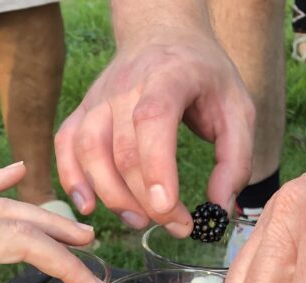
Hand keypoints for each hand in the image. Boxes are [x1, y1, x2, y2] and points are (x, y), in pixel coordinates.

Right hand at [55, 30, 253, 236]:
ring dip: (111, 195)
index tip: (171, 209)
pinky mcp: (84, 109)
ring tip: (139, 221)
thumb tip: (220, 209)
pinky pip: (66, 145)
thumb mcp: (239, 109)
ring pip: (90, 151)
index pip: (153, 120)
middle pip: (123, 150)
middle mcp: (126, 86)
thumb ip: (235, 160)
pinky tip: (88, 206)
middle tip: (176, 226)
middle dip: (147, 199)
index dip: (157, 168)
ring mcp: (99, 97)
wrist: (164, 33)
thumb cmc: (204, 75)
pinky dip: (71, 178)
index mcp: (169, 77)